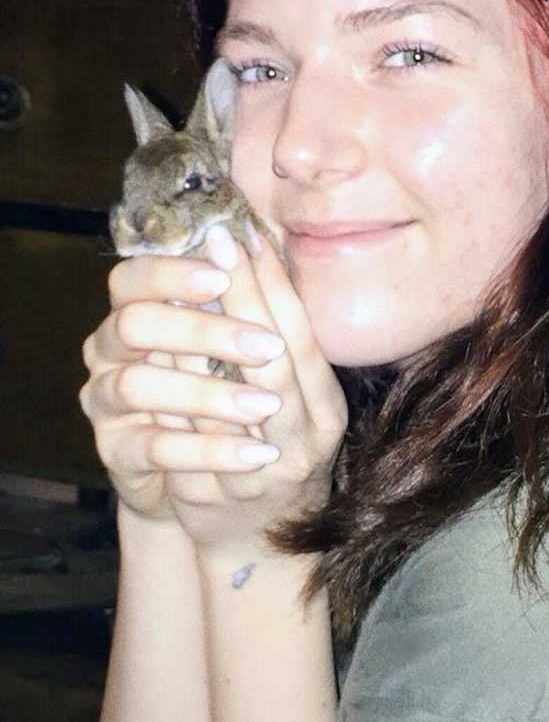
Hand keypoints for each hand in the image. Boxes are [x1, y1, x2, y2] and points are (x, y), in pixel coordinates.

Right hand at [79, 253, 298, 520]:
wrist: (207, 477)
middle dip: (202, 331)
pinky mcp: (116, 453)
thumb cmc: (227, 391)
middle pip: (133, 324)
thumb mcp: (239, 347)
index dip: (171, 274)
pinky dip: (211, 450)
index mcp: (136, 307)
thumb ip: (240, 302)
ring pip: (137, 386)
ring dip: (209, 394)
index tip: (223, 276)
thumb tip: (257, 243)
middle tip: (267, 347)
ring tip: (269, 405)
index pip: (132, 277)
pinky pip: (156, 448)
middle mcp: (109, 349)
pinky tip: (259, 454)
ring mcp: (106, 402)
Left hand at [168, 225, 348, 560]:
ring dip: (200, 335)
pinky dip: (171, 390)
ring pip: (226, 394)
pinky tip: (151, 348)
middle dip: (245, 294)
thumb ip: (283, 349)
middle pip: (273, 359)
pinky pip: (185, 434)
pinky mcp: (213, 494)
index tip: (249, 234)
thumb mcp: (299, 403)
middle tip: (218, 239)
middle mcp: (304, 440)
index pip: (303, 338)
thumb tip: (258, 265)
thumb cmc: (279, 453)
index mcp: (327, 411)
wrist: (261, 539)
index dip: (276, 285)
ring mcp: (260, 472)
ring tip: (177, 281)